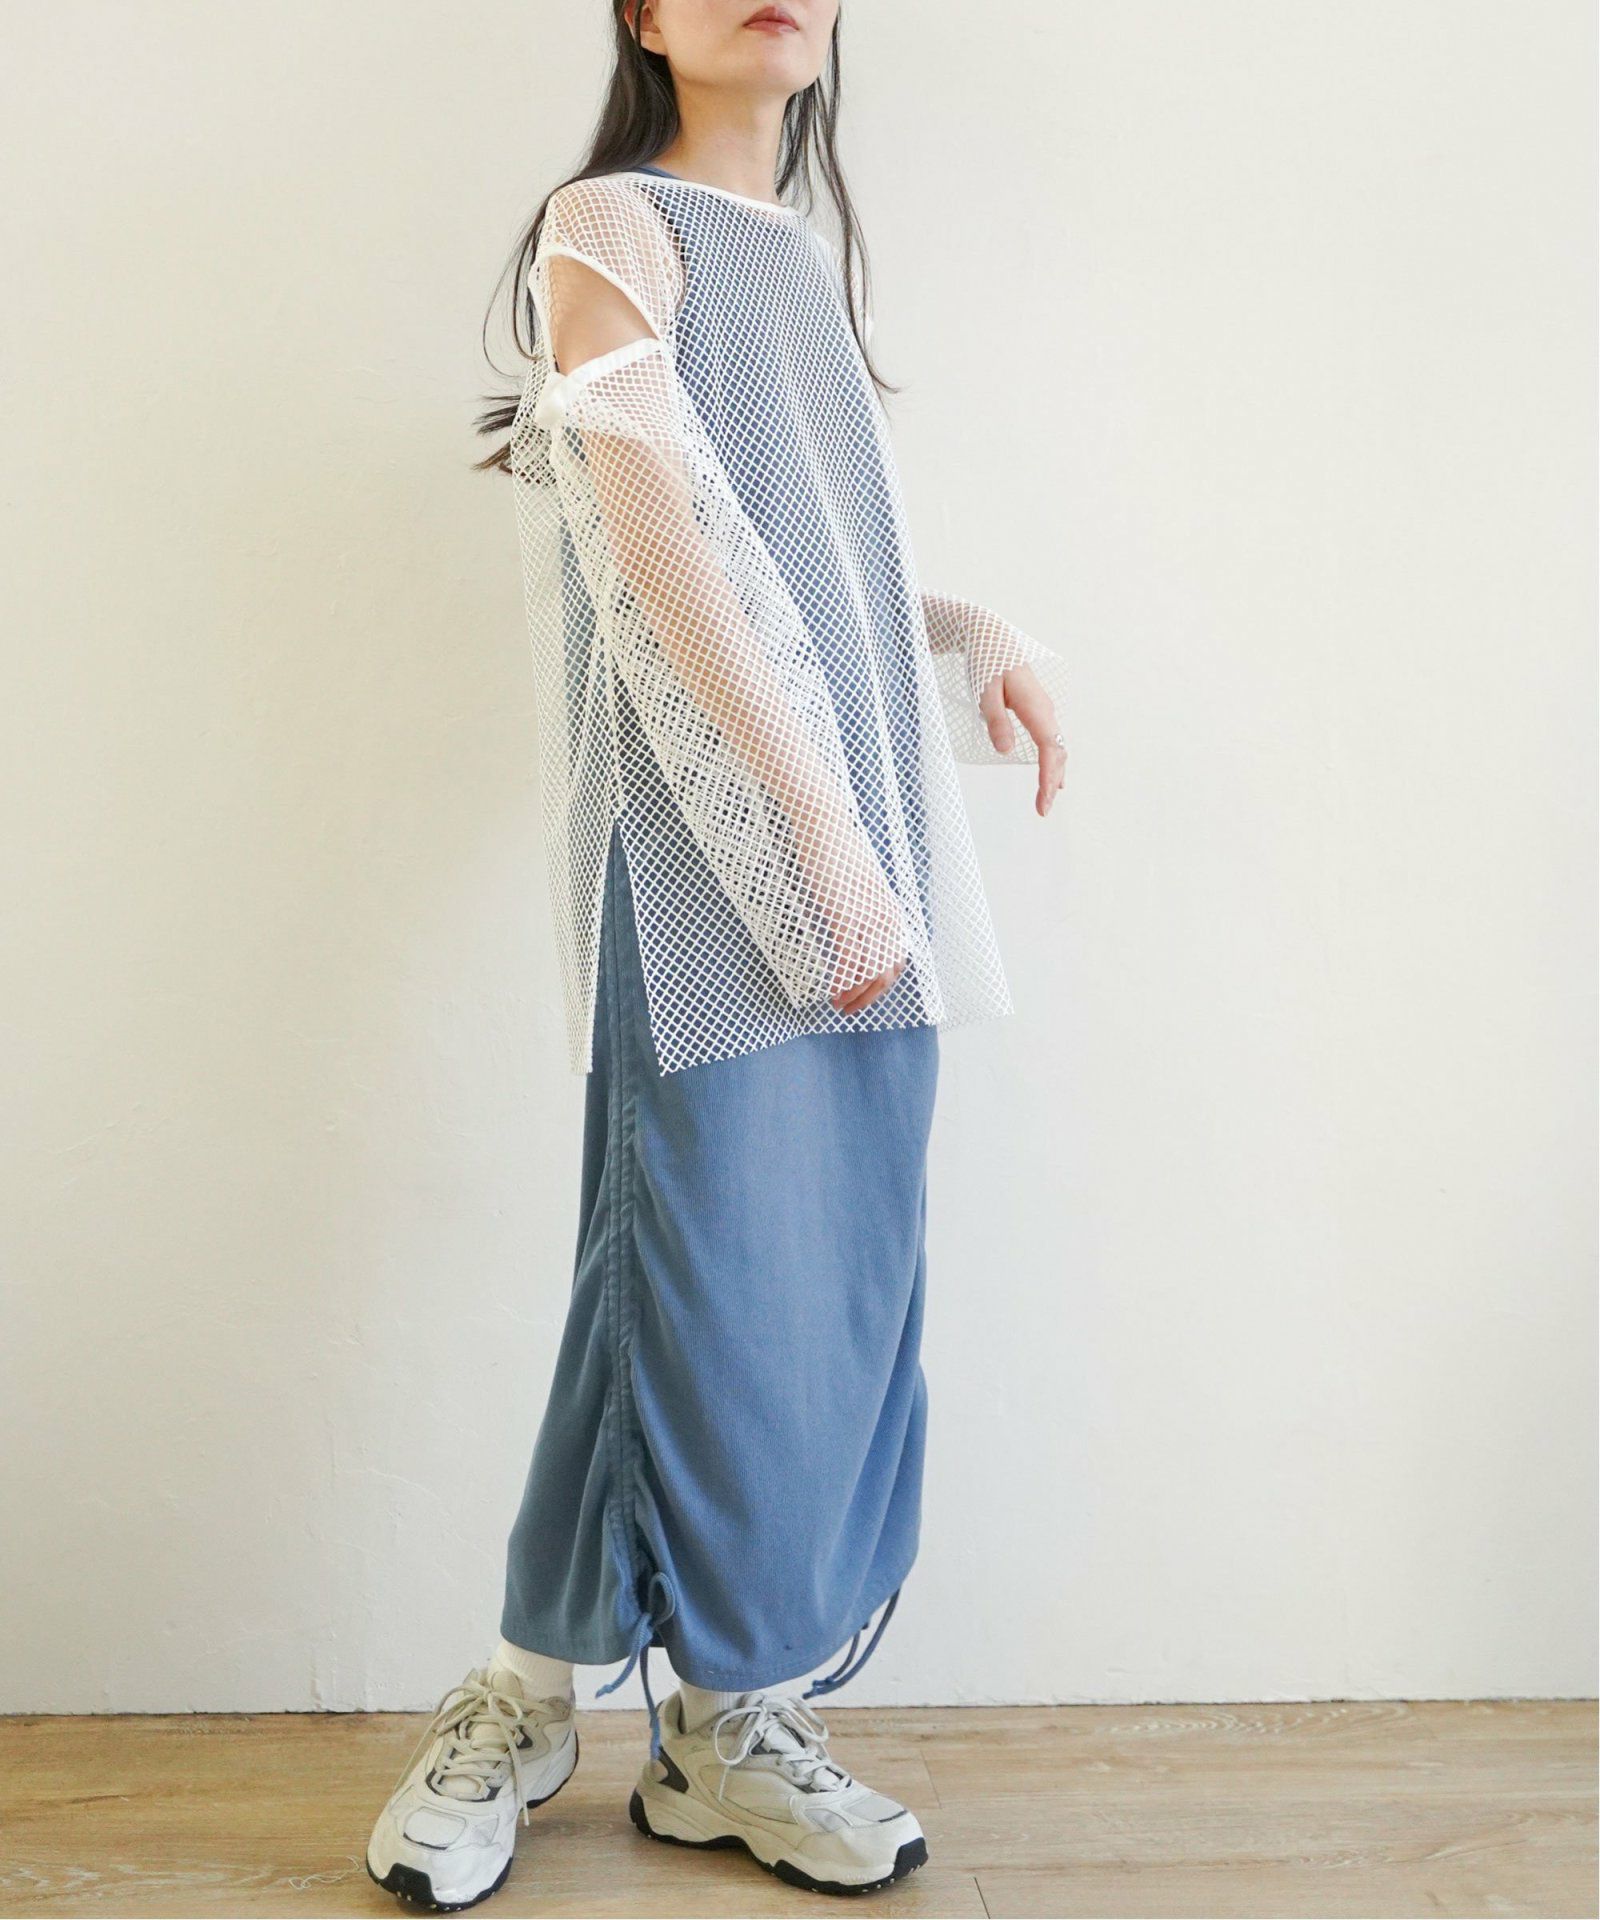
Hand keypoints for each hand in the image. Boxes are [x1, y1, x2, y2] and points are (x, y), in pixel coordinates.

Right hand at [808, 859, 907, 1015]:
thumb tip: (852, 923)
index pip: (897, 960)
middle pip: (886, 972)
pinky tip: (832, 989)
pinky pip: (848, 960)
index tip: (865, 994)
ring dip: (853, 994)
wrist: (825, 824)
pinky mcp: (843, 917)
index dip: (882, 984)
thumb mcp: (860, 883)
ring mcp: (865, 919)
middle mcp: (884, 918)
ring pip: (867, 971)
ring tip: (838, 1004)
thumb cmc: (837, 849)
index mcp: (889, 910)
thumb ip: (863, 905)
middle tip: (850, 1009)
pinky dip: (842, 980)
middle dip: (869, 996)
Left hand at [978, 663, 1066, 815]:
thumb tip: (1005, 750)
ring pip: (1056, 746)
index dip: (1048, 777)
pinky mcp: (1037, 710)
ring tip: (1048, 798)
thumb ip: (996, 720)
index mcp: (1035, 707)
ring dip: (1054, 773)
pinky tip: (1052, 774)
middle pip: (1057, 752)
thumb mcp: (985, 691)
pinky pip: (1050, 740)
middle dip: (1051, 782)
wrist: (991, 637)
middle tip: (1042, 809)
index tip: (1043, 801)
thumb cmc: (987, 662)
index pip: (1048, 749)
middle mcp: (1045, 710)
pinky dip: (1052, 760)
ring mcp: (1043, 710)